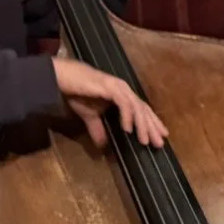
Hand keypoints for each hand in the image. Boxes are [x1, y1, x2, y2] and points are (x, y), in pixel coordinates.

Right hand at [51, 57, 169, 149]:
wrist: (62, 78)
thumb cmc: (77, 93)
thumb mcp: (90, 116)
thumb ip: (98, 128)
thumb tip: (102, 146)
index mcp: (122, 95)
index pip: (142, 110)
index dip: (152, 123)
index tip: (161, 136)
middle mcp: (124, 90)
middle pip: (143, 110)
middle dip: (152, 127)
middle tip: (160, 143)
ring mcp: (118, 87)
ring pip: (136, 107)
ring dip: (142, 125)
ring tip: (145, 141)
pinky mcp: (109, 87)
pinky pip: (123, 103)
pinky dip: (127, 116)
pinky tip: (128, 129)